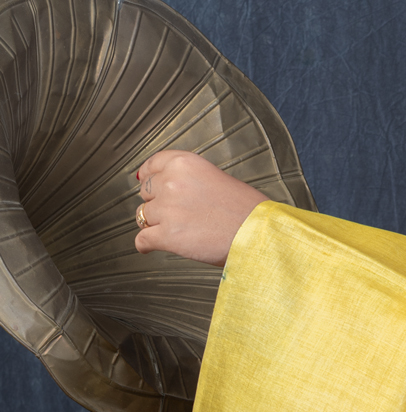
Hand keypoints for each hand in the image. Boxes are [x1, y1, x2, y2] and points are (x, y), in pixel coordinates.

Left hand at [134, 151, 265, 265]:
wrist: (258, 233)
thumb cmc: (246, 209)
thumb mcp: (216, 177)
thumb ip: (189, 178)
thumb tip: (163, 185)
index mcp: (185, 164)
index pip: (152, 165)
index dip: (148, 176)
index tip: (145, 180)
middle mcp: (172, 183)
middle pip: (146, 191)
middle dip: (156, 202)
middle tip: (172, 211)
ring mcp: (167, 209)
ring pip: (143, 216)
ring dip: (155, 224)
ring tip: (173, 230)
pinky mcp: (167, 235)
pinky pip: (142, 239)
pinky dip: (144, 245)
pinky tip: (149, 247)